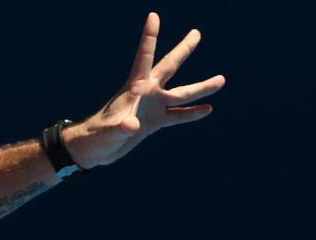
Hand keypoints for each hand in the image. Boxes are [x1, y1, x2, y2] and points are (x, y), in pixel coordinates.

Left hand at [65, 12, 225, 168]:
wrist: (94, 149)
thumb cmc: (97, 136)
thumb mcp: (109, 132)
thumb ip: (122, 128)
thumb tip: (133, 125)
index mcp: (135, 88)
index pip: (144, 57)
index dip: (149, 37)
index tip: (153, 15)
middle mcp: (147, 93)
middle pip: (169, 67)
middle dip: (183, 50)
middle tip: (196, 33)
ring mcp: (152, 107)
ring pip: (181, 94)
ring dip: (201, 88)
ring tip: (221, 80)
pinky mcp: (153, 123)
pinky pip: (178, 116)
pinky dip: (192, 113)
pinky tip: (208, 109)